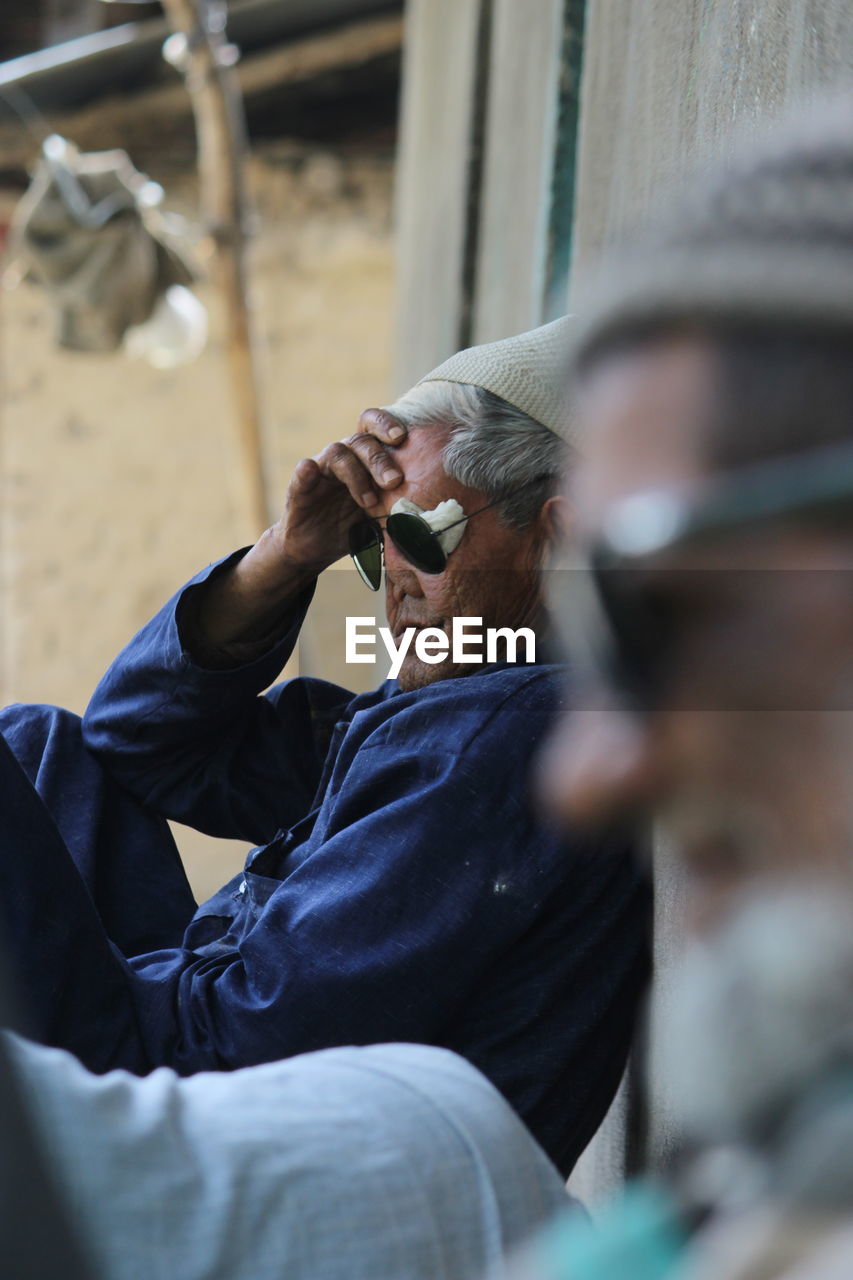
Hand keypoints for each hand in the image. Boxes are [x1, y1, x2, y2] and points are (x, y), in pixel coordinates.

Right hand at [193, 409, 407, 652]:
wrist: (316, 548)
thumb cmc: (355, 527)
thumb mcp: (383, 518)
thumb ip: (403, 510)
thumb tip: (441, 517)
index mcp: (365, 459)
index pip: (375, 429)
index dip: (387, 424)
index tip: (404, 437)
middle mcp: (344, 457)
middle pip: (362, 441)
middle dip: (380, 459)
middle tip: (395, 481)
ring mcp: (321, 471)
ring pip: (336, 453)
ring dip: (356, 474)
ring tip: (369, 501)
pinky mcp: (300, 489)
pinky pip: (302, 473)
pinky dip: (306, 471)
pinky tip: (309, 470)